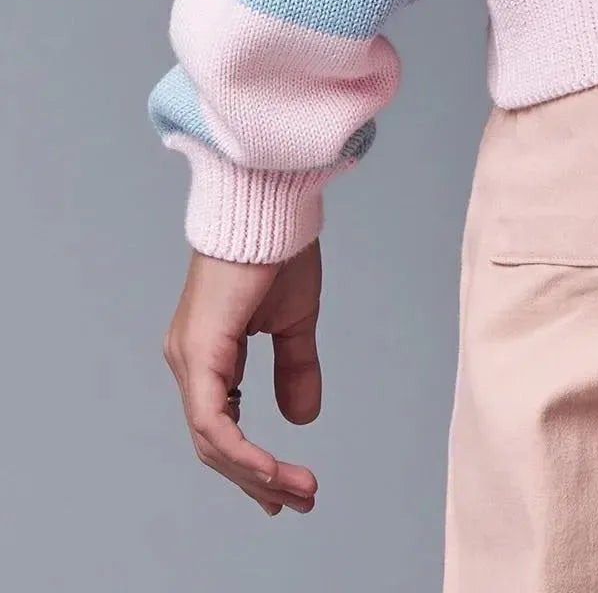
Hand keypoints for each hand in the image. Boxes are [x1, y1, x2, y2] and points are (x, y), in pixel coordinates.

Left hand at [162, 241, 322, 514]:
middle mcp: (188, 361)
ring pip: (212, 441)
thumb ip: (294, 367)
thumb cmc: (276, 249)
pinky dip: (244, 454)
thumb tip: (301, 418)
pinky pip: (214, 423)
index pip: (220, 426)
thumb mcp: (293, 321)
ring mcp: (189, 359)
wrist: (268, 204)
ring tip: (297, 491)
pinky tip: (272, 470)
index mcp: (207, 353)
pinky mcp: (198, 354)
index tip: (284, 490)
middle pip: (214, 444)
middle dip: (257, 480)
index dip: (250, 464)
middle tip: (295, 502)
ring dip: (256, 474)